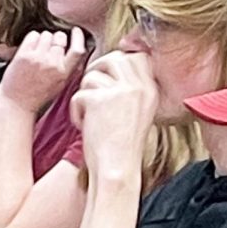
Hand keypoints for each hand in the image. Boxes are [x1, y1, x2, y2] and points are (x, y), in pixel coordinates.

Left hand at [0, 28, 85, 113]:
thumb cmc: (37, 97)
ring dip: (43, 39)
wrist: (16, 105)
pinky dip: (32, 39)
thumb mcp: (60, 86)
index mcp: (64, 74)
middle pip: (60, 37)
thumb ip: (68, 69)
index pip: (78, 50)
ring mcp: (38, 59)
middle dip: (57, 39)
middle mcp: (53, 65)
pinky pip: (33, 35)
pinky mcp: (24, 55)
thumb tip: (75, 50)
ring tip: (38, 52)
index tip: (76, 31)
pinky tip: (29, 50)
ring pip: (46, 34)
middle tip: (49, 48)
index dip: (78, 37)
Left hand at [70, 52, 157, 181]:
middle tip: (91, 90)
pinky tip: (84, 125)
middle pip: (114, 59)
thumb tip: (114, 66)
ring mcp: (120, 92)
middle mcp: (138, 87)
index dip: (118, 60)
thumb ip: (131, 90)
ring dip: (85, 93)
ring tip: (89, 114)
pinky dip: (76, 111)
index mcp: (150, 90)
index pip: (137, 57)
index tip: (107, 73)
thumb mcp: (138, 113)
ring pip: (93, 75)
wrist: (117, 170)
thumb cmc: (122, 148)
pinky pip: (79, 94)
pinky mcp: (99, 100)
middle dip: (97, 69)